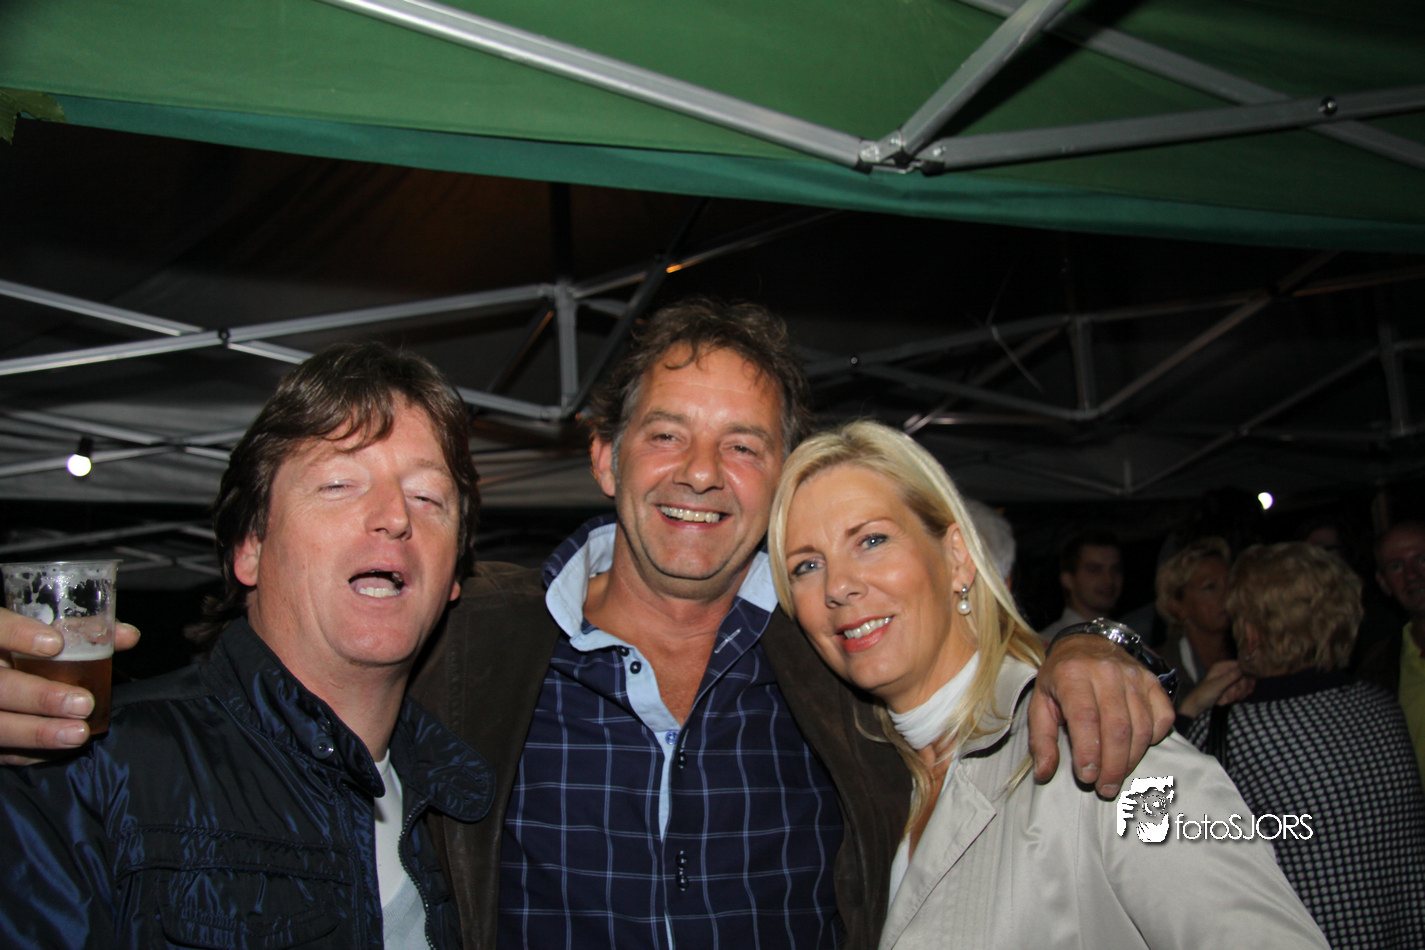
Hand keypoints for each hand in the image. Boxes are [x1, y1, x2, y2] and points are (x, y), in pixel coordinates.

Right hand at [0, 607, 139, 764]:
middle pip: (0, 687)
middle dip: (40, 697)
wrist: (12, 686)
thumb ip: (84, 632)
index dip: (18, 634)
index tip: (55, 644)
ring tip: (78, 732)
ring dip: (38, 732)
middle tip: (83, 703)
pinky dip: (33, 752)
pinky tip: (62, 749)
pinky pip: (5, 751)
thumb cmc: (31, 653)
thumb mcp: (49, 634)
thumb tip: (128, 636)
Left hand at [1028, 632, 1174, 797]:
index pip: (1085, 718)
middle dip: (1112, 765)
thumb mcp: (1040, 703)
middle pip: (1117, 728)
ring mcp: (1133, 675)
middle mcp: (1105, 672)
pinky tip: (1136, 748)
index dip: (1089, 752)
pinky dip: (1153, 739)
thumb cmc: (1060, 679)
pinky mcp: (1152, 681)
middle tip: (1105, 788)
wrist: (1086, 643)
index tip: (1087, 777)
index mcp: (1072, 675)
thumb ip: (1041, 739)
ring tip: (1117, 777)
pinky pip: (1162, 717)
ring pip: (1141, 727)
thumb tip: (1045, 773)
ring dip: (1131, 759)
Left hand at [1176, 660, 1254, 718]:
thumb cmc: (1204, 693)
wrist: (1198, 705)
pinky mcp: (1232, 689)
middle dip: (1240, 688)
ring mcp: (1230, 681)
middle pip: (1245, 677)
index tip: (1243, 684)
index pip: (1240, 665)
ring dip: (1237, 694)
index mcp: (1222, 667)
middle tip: (1232, 693)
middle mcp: (1227, 672)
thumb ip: (1230, 677)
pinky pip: (1242, 692)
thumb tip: (1243, 669)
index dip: (1245, 674)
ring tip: (1226, 698)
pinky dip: (1237, 697)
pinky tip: (1229, 700)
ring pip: (1244, 686)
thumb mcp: (1217, 685)